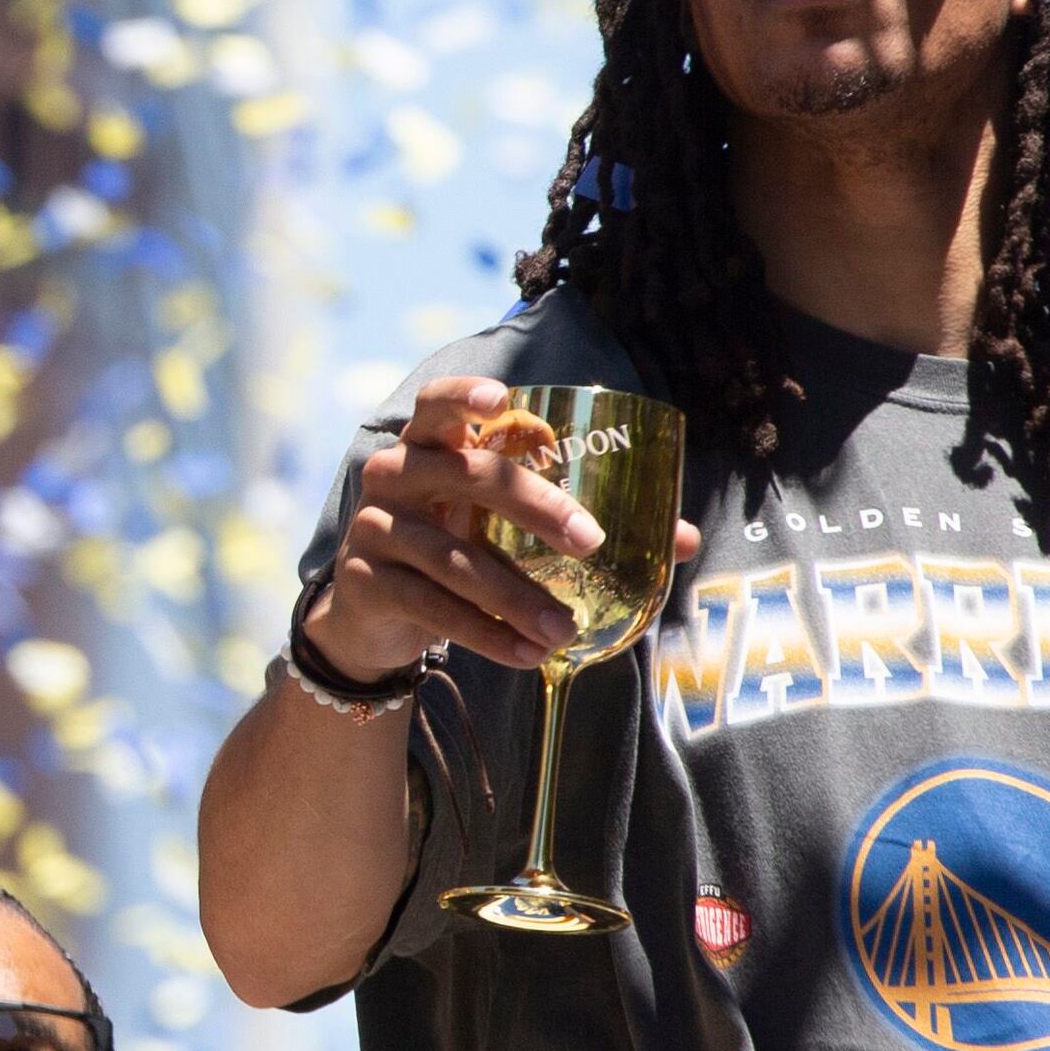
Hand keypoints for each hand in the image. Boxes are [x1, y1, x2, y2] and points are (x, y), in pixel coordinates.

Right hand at [305, 376, 701, 681]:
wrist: (372, 617)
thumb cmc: (454, 550)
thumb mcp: (500, 528)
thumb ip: (571, 523)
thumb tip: (684, 539)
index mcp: (428, 447)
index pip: (436, 404)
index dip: (465, 396)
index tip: (504, 400)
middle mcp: (393, 475)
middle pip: (466, 475)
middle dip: (534, 506)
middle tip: (590, 541)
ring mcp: (373, 528)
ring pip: (454, 557)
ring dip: (515, 597)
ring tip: (563, 629)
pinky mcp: (364, 581)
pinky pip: (432, 607)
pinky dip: (484, 634)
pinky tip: (525, 654)